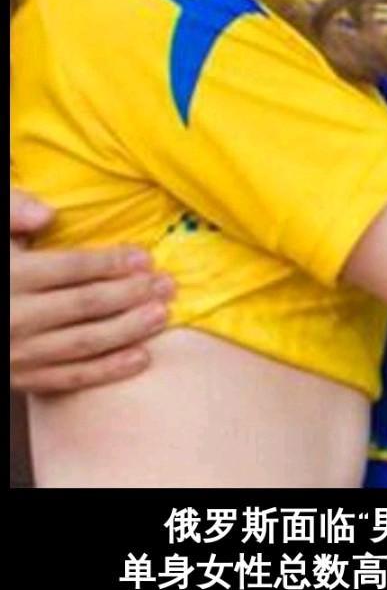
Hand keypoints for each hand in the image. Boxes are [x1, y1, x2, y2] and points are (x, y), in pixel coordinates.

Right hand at [10, 188, 172, 393]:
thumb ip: (13, 210)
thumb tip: (47, 215)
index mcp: (11, 275)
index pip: (70, 268)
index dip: (111, 263)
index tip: (145, 258)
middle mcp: (14, 316)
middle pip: (85, 305)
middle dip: (131, 294)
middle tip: (167, 284)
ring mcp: (18, 352)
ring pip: (84, 342)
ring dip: (129, 330)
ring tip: (162, 315)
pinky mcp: (21, 379)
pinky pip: (70, 378)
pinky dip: (108, 370)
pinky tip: (142, 357)